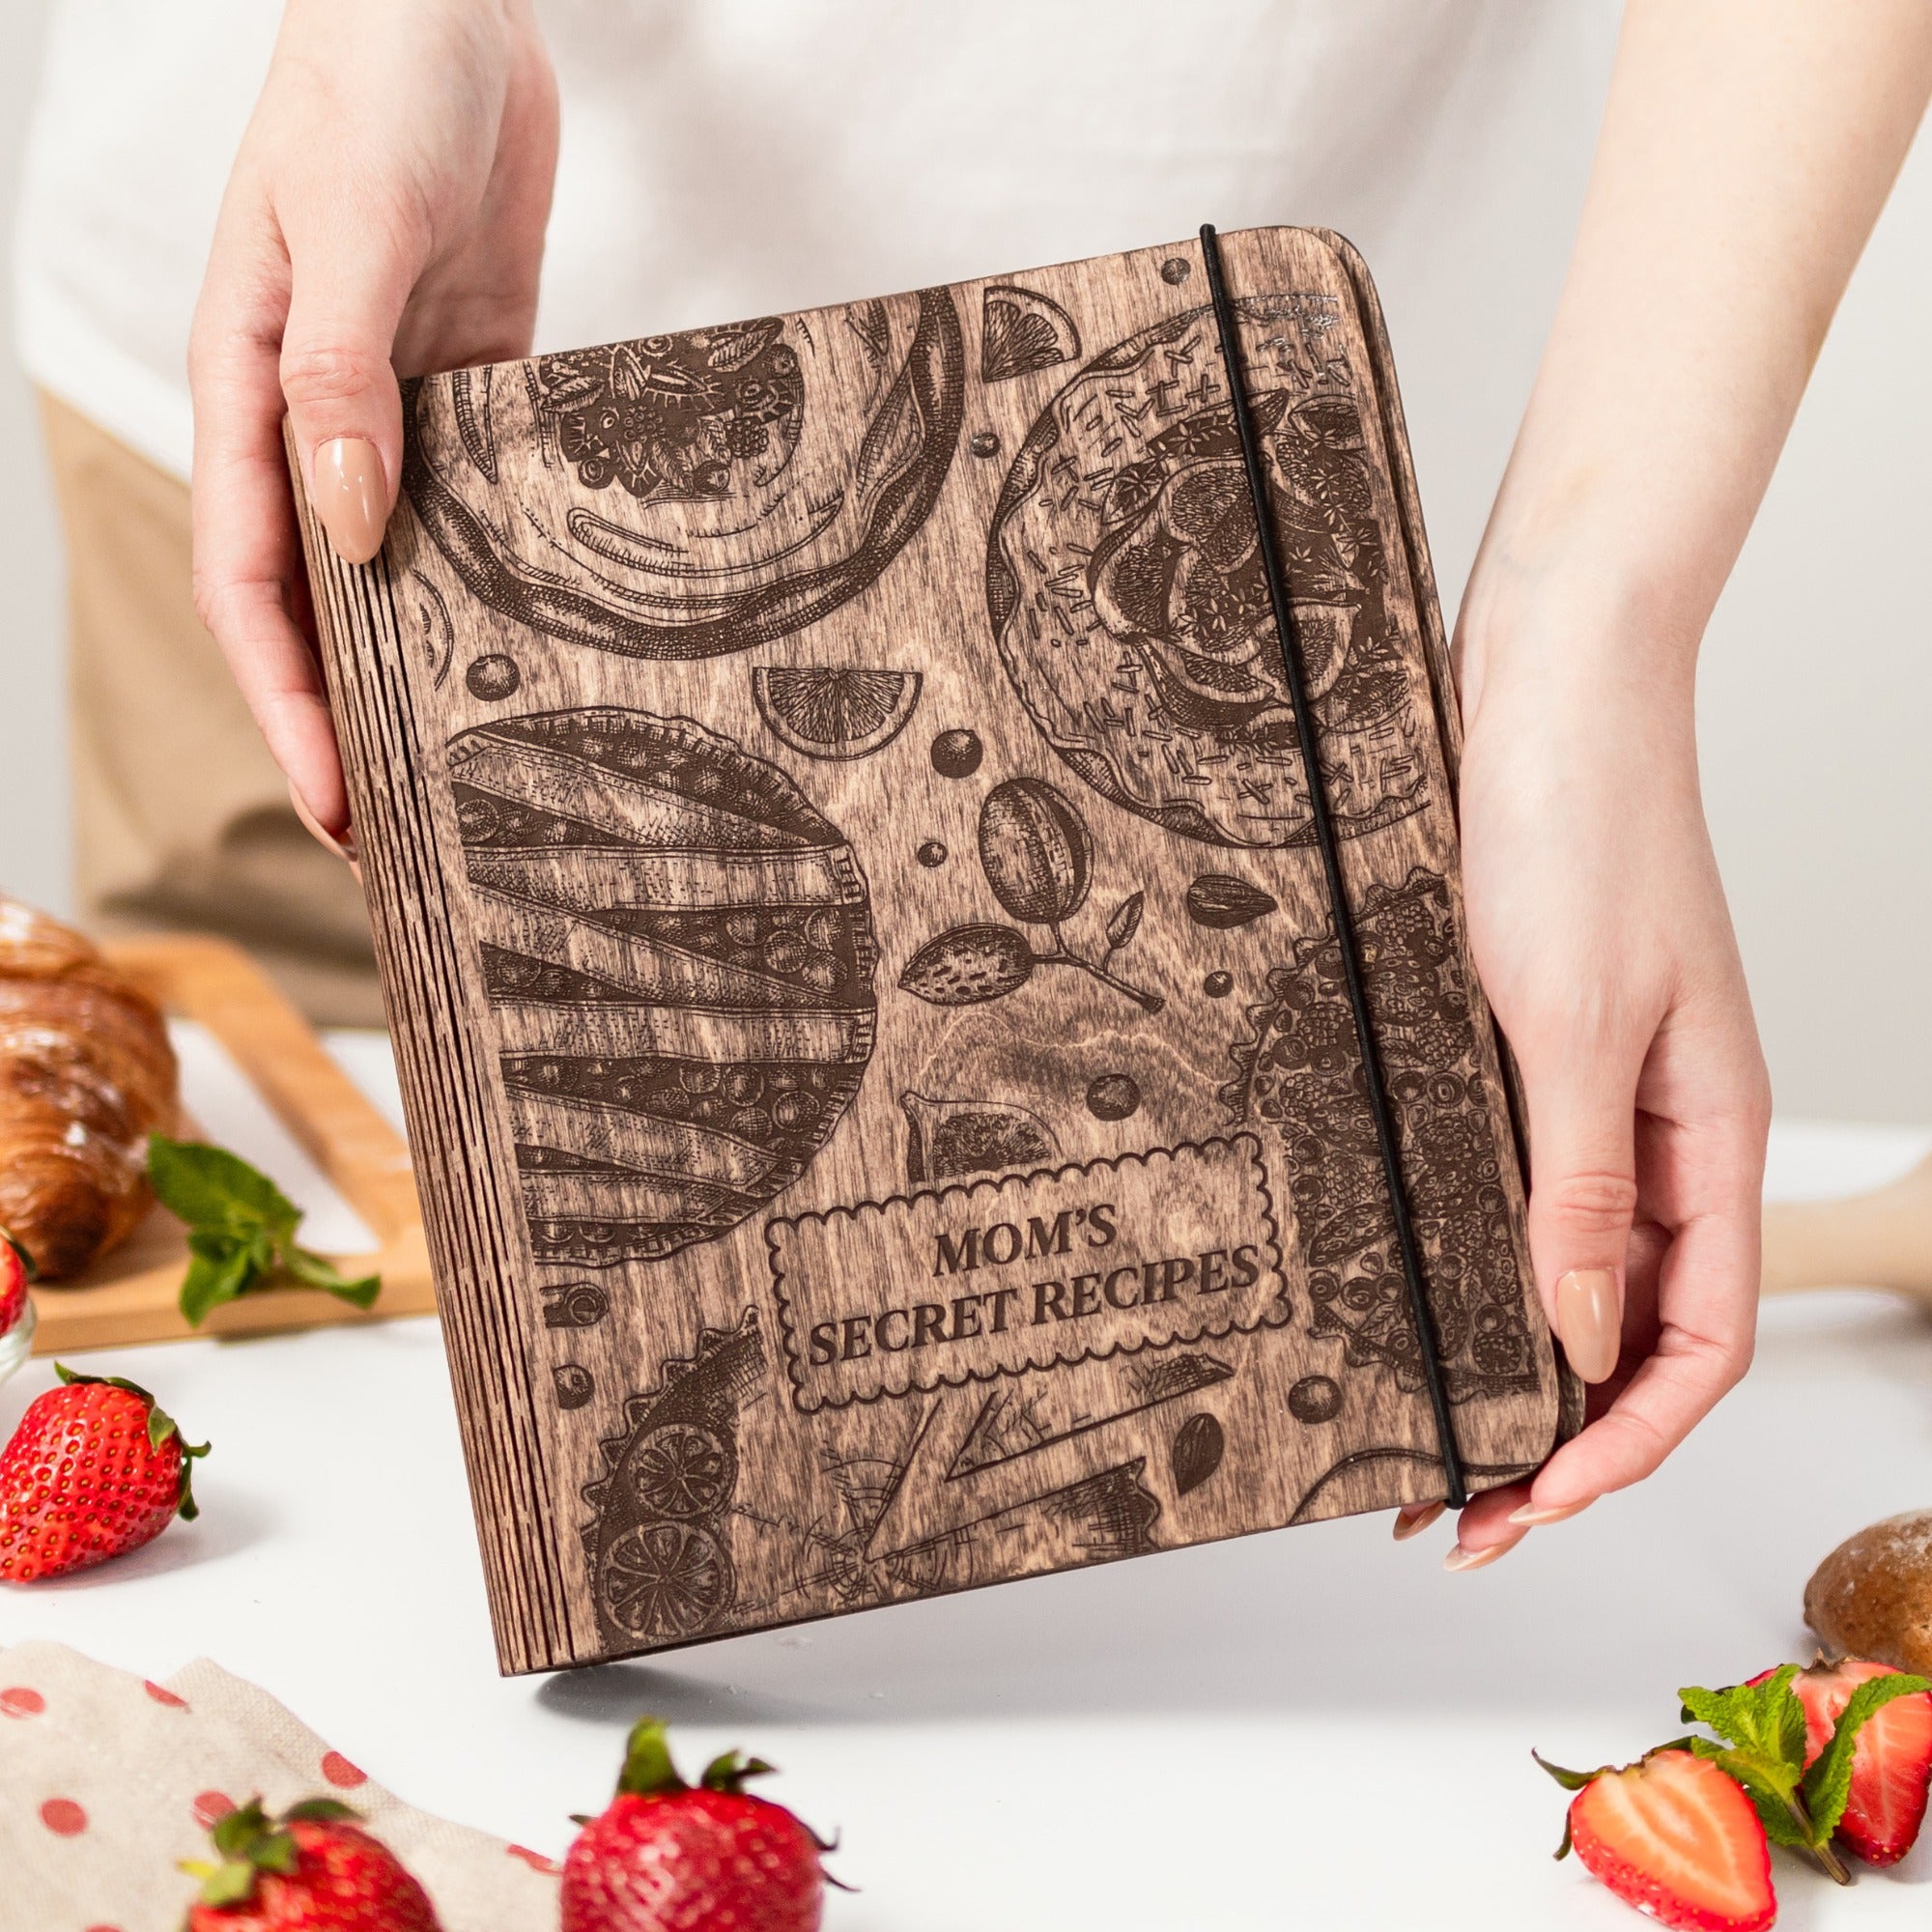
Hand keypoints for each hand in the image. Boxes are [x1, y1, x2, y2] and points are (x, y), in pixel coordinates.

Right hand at [188, 0, 557, 840]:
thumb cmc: (370, 82)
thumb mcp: (344, 228)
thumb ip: (340, 377)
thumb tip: (353, 526)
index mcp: (248, 392)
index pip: (252, 586)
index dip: (287, 704)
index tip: (337, 804)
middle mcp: (314, 420)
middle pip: (324, 602)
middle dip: (354, 717)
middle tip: (417, 832)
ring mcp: (398, 409)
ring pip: (404, 565)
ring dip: (433, 659)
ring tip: (488, 763)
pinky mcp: (476, 383)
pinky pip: (488, 500)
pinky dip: (511, 569)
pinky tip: (558, 632)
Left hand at [1398, 584, 1769, 1565]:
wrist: (1539, 676)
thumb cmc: (1580, 822)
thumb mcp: (1577, 1026)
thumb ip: (1581, 1190)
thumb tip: (1580, 1338)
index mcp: (1708, 1137)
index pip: (1695, 1341)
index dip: (1622, 1444)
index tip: (1529, 1504)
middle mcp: (1657, 1129)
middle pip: (1627, 1324)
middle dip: (1549, 1430)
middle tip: (1447, 1505)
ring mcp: (1587, 1087)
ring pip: (1562, 1264)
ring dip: (1500, 1355)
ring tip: (1412, 1431)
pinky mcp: (1517, 1044)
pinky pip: (1506, 1183)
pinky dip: (1466, 1257)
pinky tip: (1400, 1293)